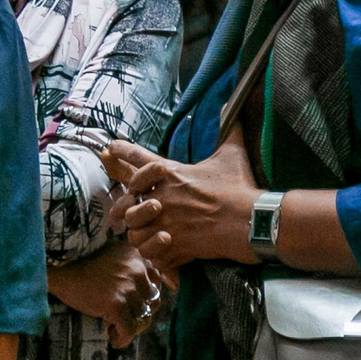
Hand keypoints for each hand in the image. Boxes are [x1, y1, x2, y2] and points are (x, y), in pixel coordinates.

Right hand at [46, 244, 168, 346]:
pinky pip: (129, 330)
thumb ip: (135, 270)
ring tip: (114, 329)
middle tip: (125, 321)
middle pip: (154, 301)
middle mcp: (137, 269)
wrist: (60, 274)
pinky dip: (122, 339)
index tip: (135, 306)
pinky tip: (113, 339)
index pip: (158, 281)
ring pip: (143, 318)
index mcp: (138, 256)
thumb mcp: (115, 259)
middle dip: (141, 314)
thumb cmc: (85, 270)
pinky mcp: (116, 304)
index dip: (148, 297)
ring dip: (131, 327)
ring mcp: (128, 287)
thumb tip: (154, 299)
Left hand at [108, 134, 260, 269]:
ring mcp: (167, 223)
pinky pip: (153, 254)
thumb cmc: (240, 187)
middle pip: (127, 201)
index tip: (109, 148)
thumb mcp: (232, 153)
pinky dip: (155, 255)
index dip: (122, 152)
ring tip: (142, 235)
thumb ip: (228, 129)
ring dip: (138, 233)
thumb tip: (228, 104)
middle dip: (122, 207)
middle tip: (118, 211)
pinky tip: (160, 254)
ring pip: (135, 231)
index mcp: (172, 173)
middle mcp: (163, 197)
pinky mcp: (176, 246)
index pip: (139, 159)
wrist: (250, 220)